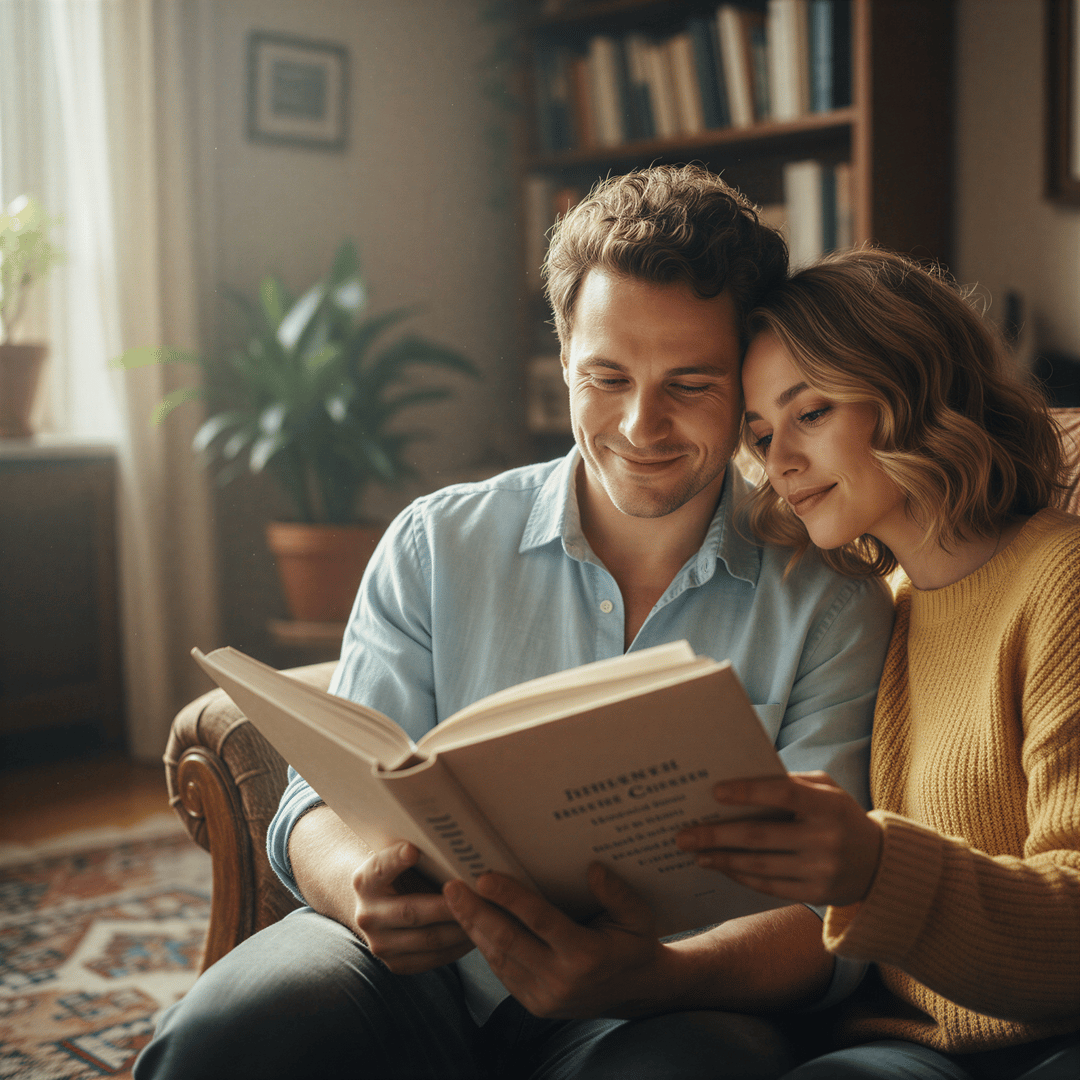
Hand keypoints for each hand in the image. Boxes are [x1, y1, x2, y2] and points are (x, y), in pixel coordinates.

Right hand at [351, 841, 473, 973]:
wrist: (380, 907)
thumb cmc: (402, 872)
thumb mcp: (401, 857)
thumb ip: (417, 851)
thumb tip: (453, 839)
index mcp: (365, 881)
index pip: (380, 868)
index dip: (396, 859)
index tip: (413, 849)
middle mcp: (367, 915)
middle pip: (412, 911)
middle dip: (450, 904)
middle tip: (479, 895)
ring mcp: (380, 944)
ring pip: (429, 939)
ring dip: (461, 928)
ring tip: (488, 915)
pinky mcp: (396, 965)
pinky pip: (434, 958)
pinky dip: (459, 947)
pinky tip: (478, 933)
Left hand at [443, 862, 664, 1018]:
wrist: (638, 994)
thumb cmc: (635, 945)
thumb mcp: (639, 916)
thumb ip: (617, 893)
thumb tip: (593, 868)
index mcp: (586, 955)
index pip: (540, 921)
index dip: (509, 898)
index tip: (484, 877)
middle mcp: (561, 980)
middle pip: (508, 941)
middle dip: (475, 912)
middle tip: (452, 887)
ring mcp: (545, 997)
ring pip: (498, 959)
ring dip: (473, 929)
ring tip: (454, 900)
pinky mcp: (534, 1006)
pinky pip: (503, 973)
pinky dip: (485, 947)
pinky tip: (473, 924)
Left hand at [675, 772, 882, 907]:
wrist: (879, 864)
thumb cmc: (840, 815)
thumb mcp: (827, 790)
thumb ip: (791, 783)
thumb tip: (740, 780)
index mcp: (828, 806)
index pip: (784, 794)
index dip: (748, 792)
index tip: (714, 792)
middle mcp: (826, 840)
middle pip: (761, 836)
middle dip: (717, 835)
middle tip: (684, 834)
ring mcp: (821, 871)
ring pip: (759, 866)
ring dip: (722, 859)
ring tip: (694, 852)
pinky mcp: (815, 895)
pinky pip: (768, 887)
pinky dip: (740, 876)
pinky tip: (720, 866)